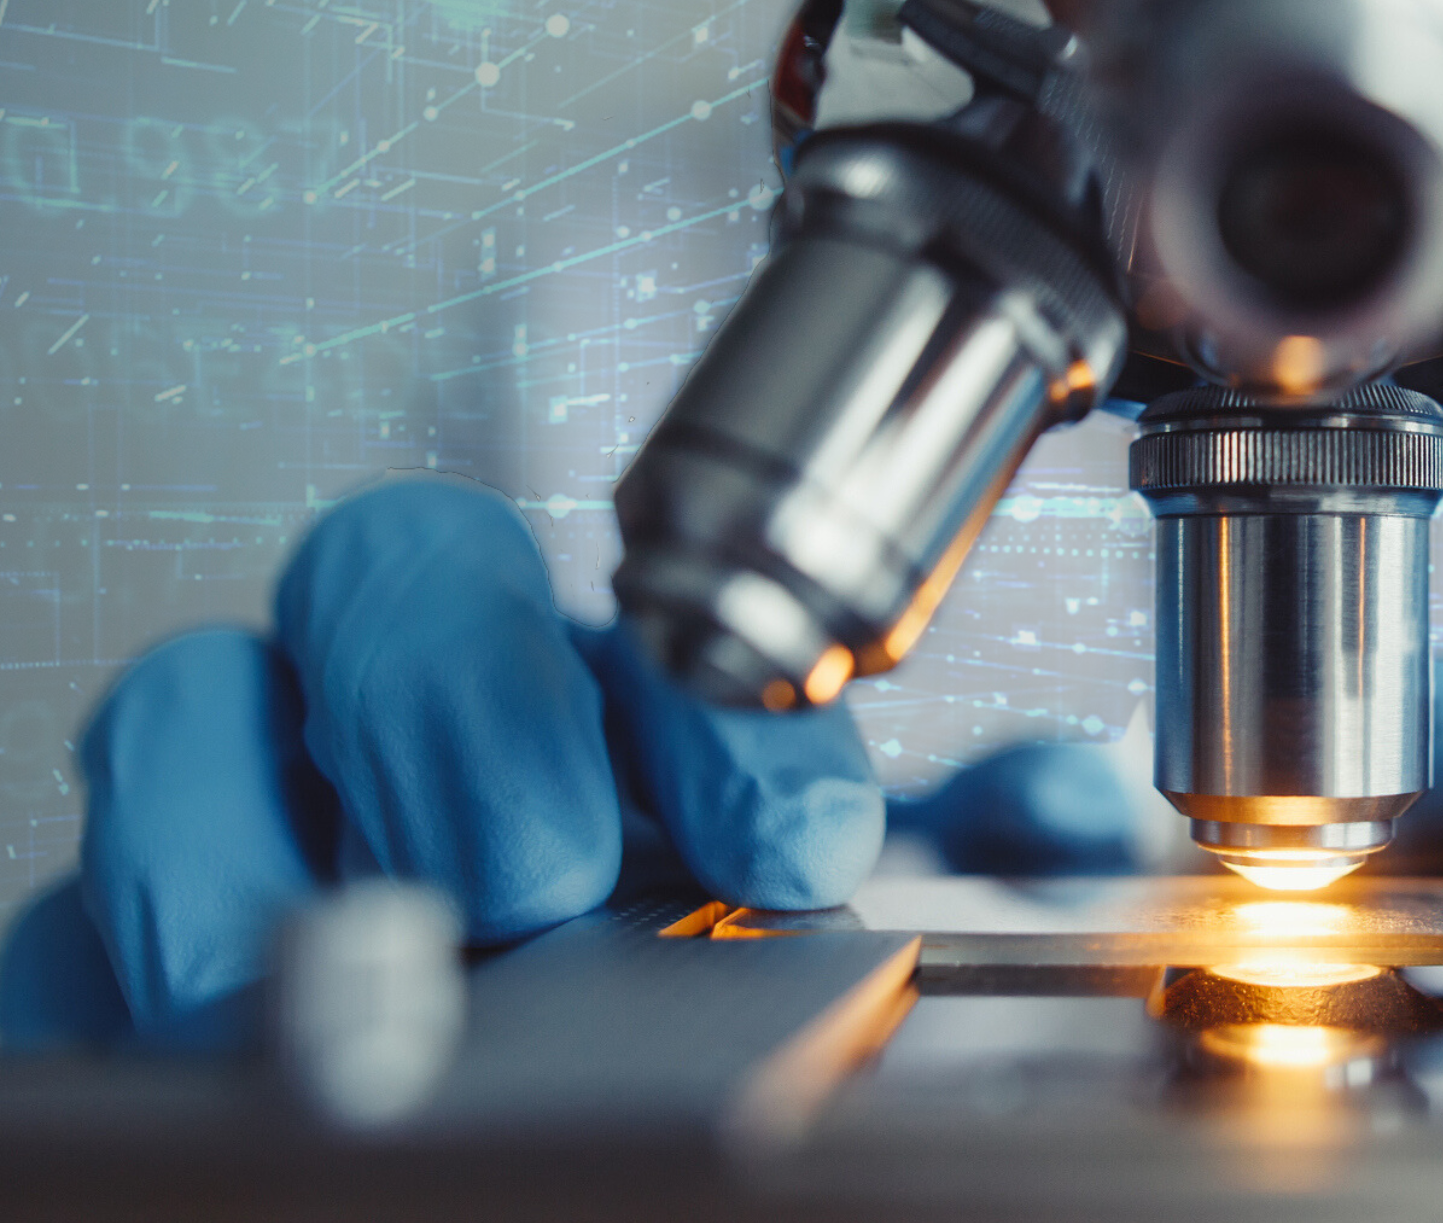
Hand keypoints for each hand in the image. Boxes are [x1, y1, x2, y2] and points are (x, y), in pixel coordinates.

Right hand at [0, 477, 882, 1049]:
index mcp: (610, 690)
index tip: (796, 840)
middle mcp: (416, 716)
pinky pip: (62, 927)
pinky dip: (115, 972)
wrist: (574, 1131)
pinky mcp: (113, 956)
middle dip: (472, 707)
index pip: (645, 623)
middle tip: (547, 868)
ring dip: (254, 831)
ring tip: (347, 973)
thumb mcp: (848, 929)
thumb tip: (1074, 815)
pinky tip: (203, 1045)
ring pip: (187, 711)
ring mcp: (247, 815)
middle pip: (393, 578)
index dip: (719, 719)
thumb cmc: (699, 1001)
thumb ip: (968, 859)